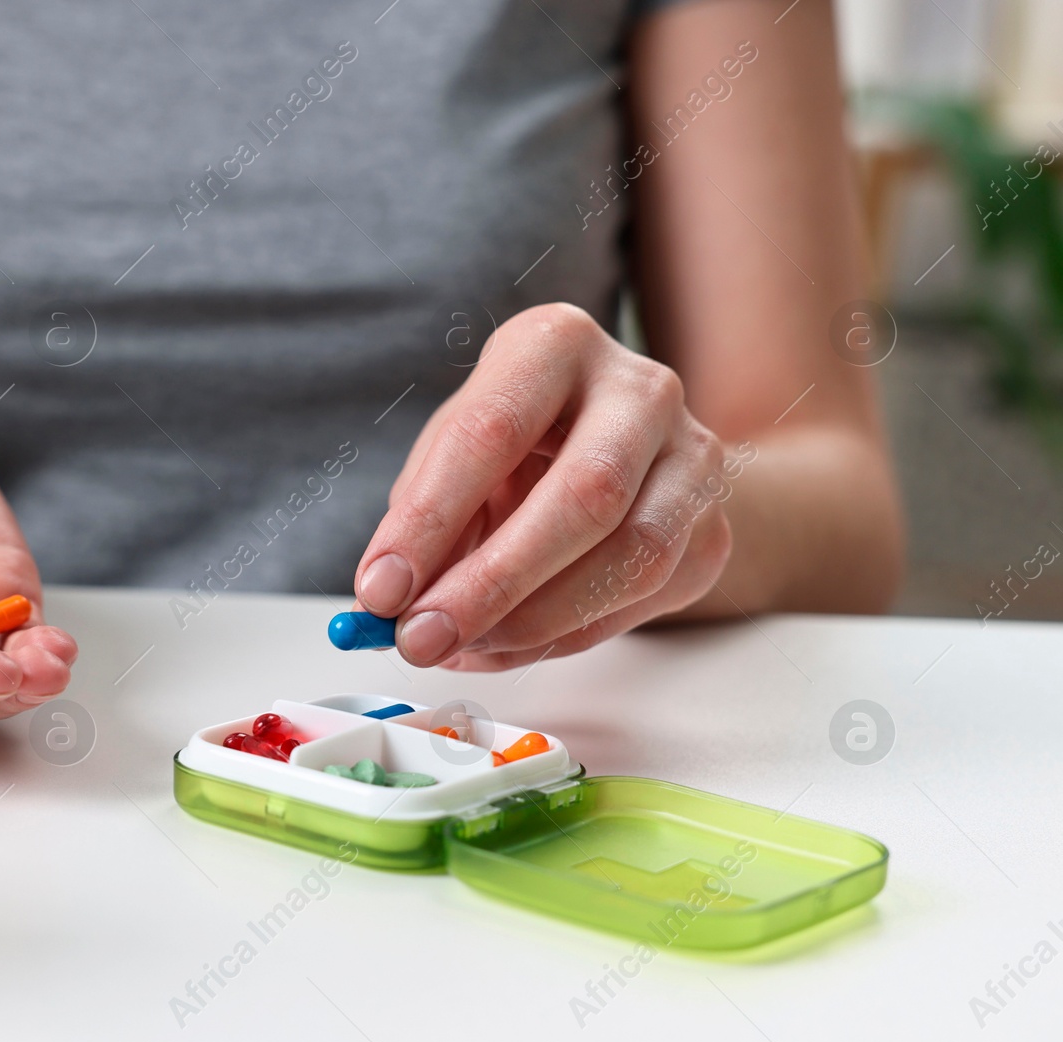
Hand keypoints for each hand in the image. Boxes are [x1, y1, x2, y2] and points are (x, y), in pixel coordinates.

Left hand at [354, 303, 734, 669]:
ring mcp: (692, 459)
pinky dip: (563, 637)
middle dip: (493, 582)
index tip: (380, 589)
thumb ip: (420, 518)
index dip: (429, 520)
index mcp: (556, 345)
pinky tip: (506, 644)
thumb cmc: (519, 445)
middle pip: (585, 495)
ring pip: (630, 557)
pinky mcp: (712, 531)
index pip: (492, 432)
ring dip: (532, 621)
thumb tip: (383, 601)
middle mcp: (640, 390)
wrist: (624, 450)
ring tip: (461, 647)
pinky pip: (643, 599)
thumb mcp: (456, 455)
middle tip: (423, 637)